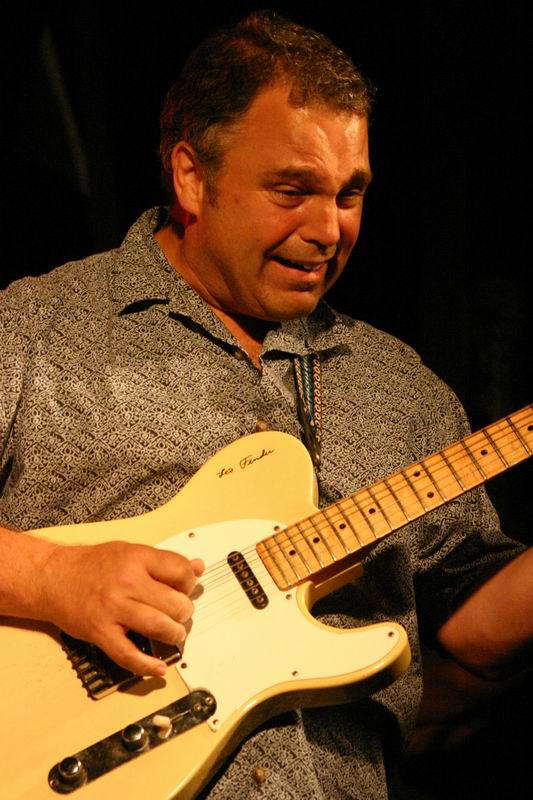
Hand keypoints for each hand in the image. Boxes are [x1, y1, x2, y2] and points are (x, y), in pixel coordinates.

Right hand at [41, 541, 203, 676]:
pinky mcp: (101, 632)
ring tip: (174, 633)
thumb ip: (164, 561)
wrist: (53, 577)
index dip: (191, 583)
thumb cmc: (91, 565)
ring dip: (174, 634)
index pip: (181, 572)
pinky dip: (147, 665)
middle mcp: (127, 582)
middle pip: (175, 603)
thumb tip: (197, 567)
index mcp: (137, 558)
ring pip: (159, 626)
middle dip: (185, 612)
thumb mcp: (130, 551)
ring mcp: (114, 609)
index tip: (188, 589)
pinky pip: (128, 654)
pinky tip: (158, 667)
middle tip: (180, 613)